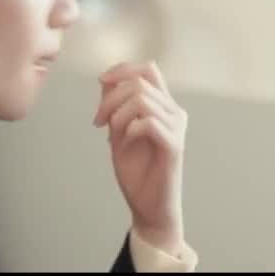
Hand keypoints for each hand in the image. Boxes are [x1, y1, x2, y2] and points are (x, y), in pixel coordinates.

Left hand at [93, 60, 187, 252]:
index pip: (148, 70)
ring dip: (117, 113)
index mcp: (163, 106)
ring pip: (142, 99)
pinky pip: (149, 123)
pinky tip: (124, 141)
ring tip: (110, 134)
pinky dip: (129, 128)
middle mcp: (174, 112)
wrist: (147, 206)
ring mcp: (177, 128)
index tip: (100, 80)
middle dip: (110, 97)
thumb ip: (115, 106)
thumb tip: (106, 79)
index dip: (123, 69)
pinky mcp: (174, 146)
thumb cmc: (136, 171)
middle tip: (98, 121)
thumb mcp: (118, 131)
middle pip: (140, 82)